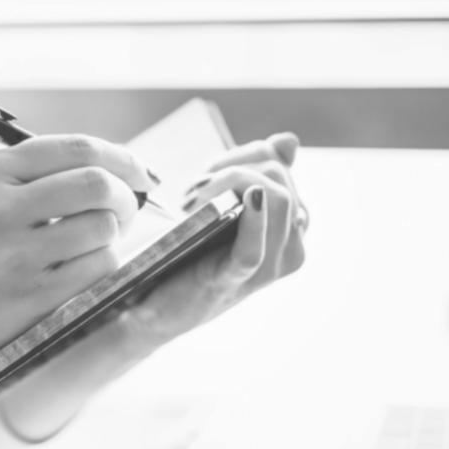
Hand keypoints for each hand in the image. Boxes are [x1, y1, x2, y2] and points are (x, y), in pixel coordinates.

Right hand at [0, 135, 157, 394]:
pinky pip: (99, 267)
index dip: (120, 158)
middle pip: (96, 183)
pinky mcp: (32, 294)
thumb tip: (116, 170)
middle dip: (125, 197)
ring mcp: (16, 253)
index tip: (137, 173)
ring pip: (103, 226)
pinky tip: (83, 270)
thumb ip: (37, 178)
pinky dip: (104, 265)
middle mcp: (0, 208)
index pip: (76, 148)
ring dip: (114, 236)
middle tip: (125, 211)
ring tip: (96, 244)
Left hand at [119, 133, 306, 348]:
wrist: (156, 308)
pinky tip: (248, 198)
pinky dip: (254, 220)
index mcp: (292, 229)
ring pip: (274, 199)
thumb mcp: (226, 208)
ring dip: (227, 183)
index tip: (209, 168)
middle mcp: (291, 249)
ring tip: (190, 198)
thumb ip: (257, 172)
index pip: (280, 164)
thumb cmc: (192, 256)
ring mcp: (268, 269)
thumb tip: (289, 141)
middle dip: (232, 166)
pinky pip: (254, 249)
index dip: (244, 153)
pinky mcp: (234, 282)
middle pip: (278, 177)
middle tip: (193, 187)